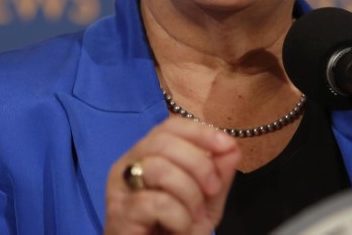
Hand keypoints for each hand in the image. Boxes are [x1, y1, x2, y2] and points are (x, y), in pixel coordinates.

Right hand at [104, 117, 240, 233]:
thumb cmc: (173, 232)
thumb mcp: (204, 203)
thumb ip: (217, 176)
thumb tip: (231, 147)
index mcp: (146, 156)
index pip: (169, 127)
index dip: (199, 131)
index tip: (226, 144)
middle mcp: (127, 165)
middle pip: (162, 141)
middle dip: (198, 164)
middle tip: (212, 190)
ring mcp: (120, 188)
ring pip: (158, 168)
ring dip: (188, 193)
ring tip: (193, 216)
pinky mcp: (120, 213)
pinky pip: (156, 202)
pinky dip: (178, 216)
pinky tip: (179, 228)